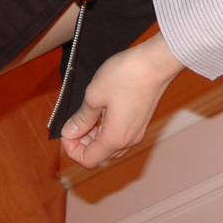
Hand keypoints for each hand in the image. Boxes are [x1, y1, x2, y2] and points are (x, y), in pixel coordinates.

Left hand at [61, 32, 184, 167]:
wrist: (156, 62)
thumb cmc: (126, 76)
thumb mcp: (94, 95)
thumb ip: (81, 118)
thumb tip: (70, 132)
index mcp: (115, 138)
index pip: (88, 160)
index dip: (72, 149)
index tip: (67, 132)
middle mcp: (128, 140)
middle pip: (100, 154)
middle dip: (82, 142)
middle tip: (74, 120)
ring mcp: (137, 131)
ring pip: (110, 145)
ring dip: (94, 135)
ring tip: (87, 113)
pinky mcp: (141, 121)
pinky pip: (120, 134)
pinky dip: (107, 129)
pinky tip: (102, 109)